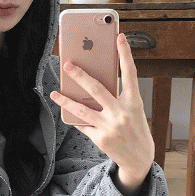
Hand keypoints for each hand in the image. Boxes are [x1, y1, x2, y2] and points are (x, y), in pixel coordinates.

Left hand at [50, 33, 154, 183]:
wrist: (140, 159)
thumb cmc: (135, 130)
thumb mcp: (133, 111)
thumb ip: (117, 99)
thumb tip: (91, 88)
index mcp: (134, 102)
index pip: (130, 73)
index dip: (125, 54)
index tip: (119, 36)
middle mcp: (122, 113)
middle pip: (97, 89)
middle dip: (80, 75)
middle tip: (68, 64)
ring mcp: (109, 126)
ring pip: (82, 109)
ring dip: (66, 100)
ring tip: (55, 93)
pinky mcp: (100, 138)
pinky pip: (83, 124)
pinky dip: (76, 118)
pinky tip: (68, 113)